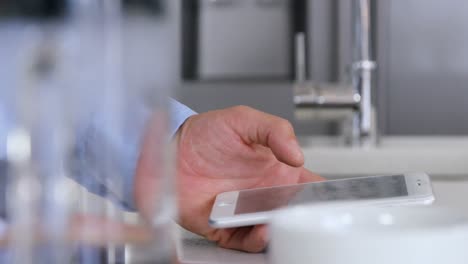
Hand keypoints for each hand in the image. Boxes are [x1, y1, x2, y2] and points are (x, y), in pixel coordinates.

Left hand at [135, 106, 322, 252]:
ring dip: (279, 232)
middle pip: (293, 214)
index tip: (332, 201)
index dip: (324, 195)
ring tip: (276, 224)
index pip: (309, 187)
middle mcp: (263, 194)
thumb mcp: (243, 120)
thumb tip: (297, 155)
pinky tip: (259, 230)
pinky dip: (255, 241)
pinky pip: (245, 241)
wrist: (170, 149)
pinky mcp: (225, 227)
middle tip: (302, 217)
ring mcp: (245, 212)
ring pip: (272, 231)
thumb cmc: (205, 133)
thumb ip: (275, 131)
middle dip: (301, 219)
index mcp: (276, 170)